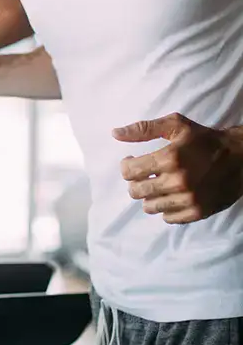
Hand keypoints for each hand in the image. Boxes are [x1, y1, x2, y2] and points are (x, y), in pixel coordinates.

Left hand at [115, 113, 242, 223]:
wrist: (240, 158)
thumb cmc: (204, 139)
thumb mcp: (176, 125)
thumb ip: (143, 129)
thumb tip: (115, 133)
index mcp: (169, 158)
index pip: (129, 172)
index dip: (126, 166)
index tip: (132, 161)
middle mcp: (177, 182)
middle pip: (136, 192)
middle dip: (135, 182)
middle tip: (143, 175)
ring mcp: (188, 200)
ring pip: (149, 207)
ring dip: (148, 196)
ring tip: (157, 185)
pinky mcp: (198, 212)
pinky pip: (168, 218)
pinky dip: (165, 208)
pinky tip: (170, 196)